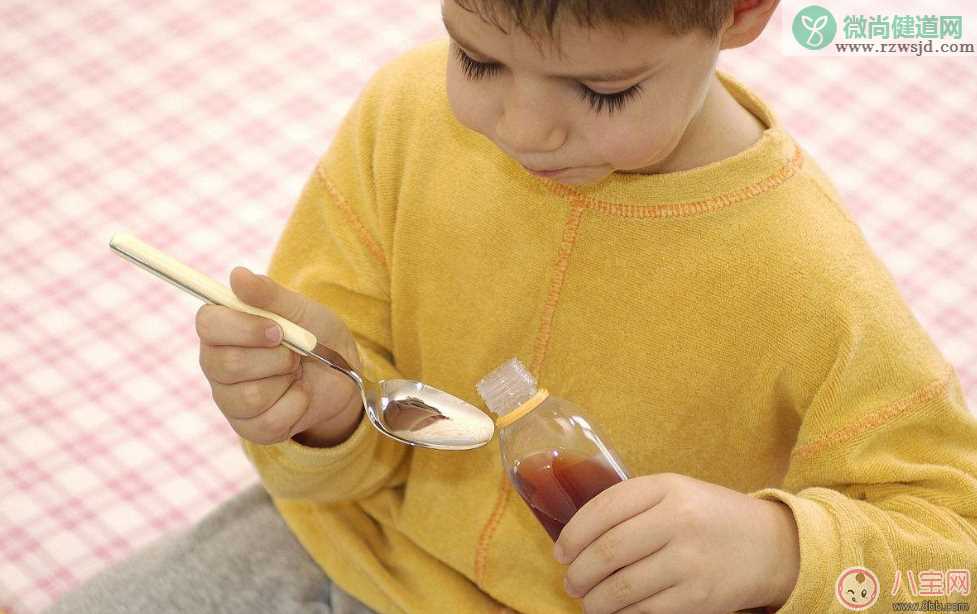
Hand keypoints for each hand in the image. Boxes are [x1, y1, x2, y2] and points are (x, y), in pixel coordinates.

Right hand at [196, 267, 363, 446]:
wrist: (343, 374)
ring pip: (249, 396)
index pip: (207, 324)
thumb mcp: (301, 309)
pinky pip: (269, 421)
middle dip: (274, 358)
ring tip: (295, 371)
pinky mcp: (250, 427)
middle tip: (294, 352)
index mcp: (222, 328)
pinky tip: (299, 395)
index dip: (243, 328)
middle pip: (227, 364)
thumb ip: (269, 294)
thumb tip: (237, 275)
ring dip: (286, 380)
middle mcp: (216, 363)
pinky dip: (296, 405)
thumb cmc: (316, 335)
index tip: (277, 329)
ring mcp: (230, 399)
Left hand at [554, 473, 799, 613]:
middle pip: (609, 550)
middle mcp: (678, 520)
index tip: (561, 551)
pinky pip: (646, 611)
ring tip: (588, 602)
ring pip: (623, 586)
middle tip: (570, 582)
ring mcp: (690, 561)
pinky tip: (616, 612)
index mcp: (667, 488)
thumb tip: (578, 537)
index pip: (604, 508)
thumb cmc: (710, 517)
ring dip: (595, 600)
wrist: (773, 545)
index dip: (574, 533)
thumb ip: (633, 505)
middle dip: (579, 572)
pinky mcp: (700, 597)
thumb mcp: (676, 493)